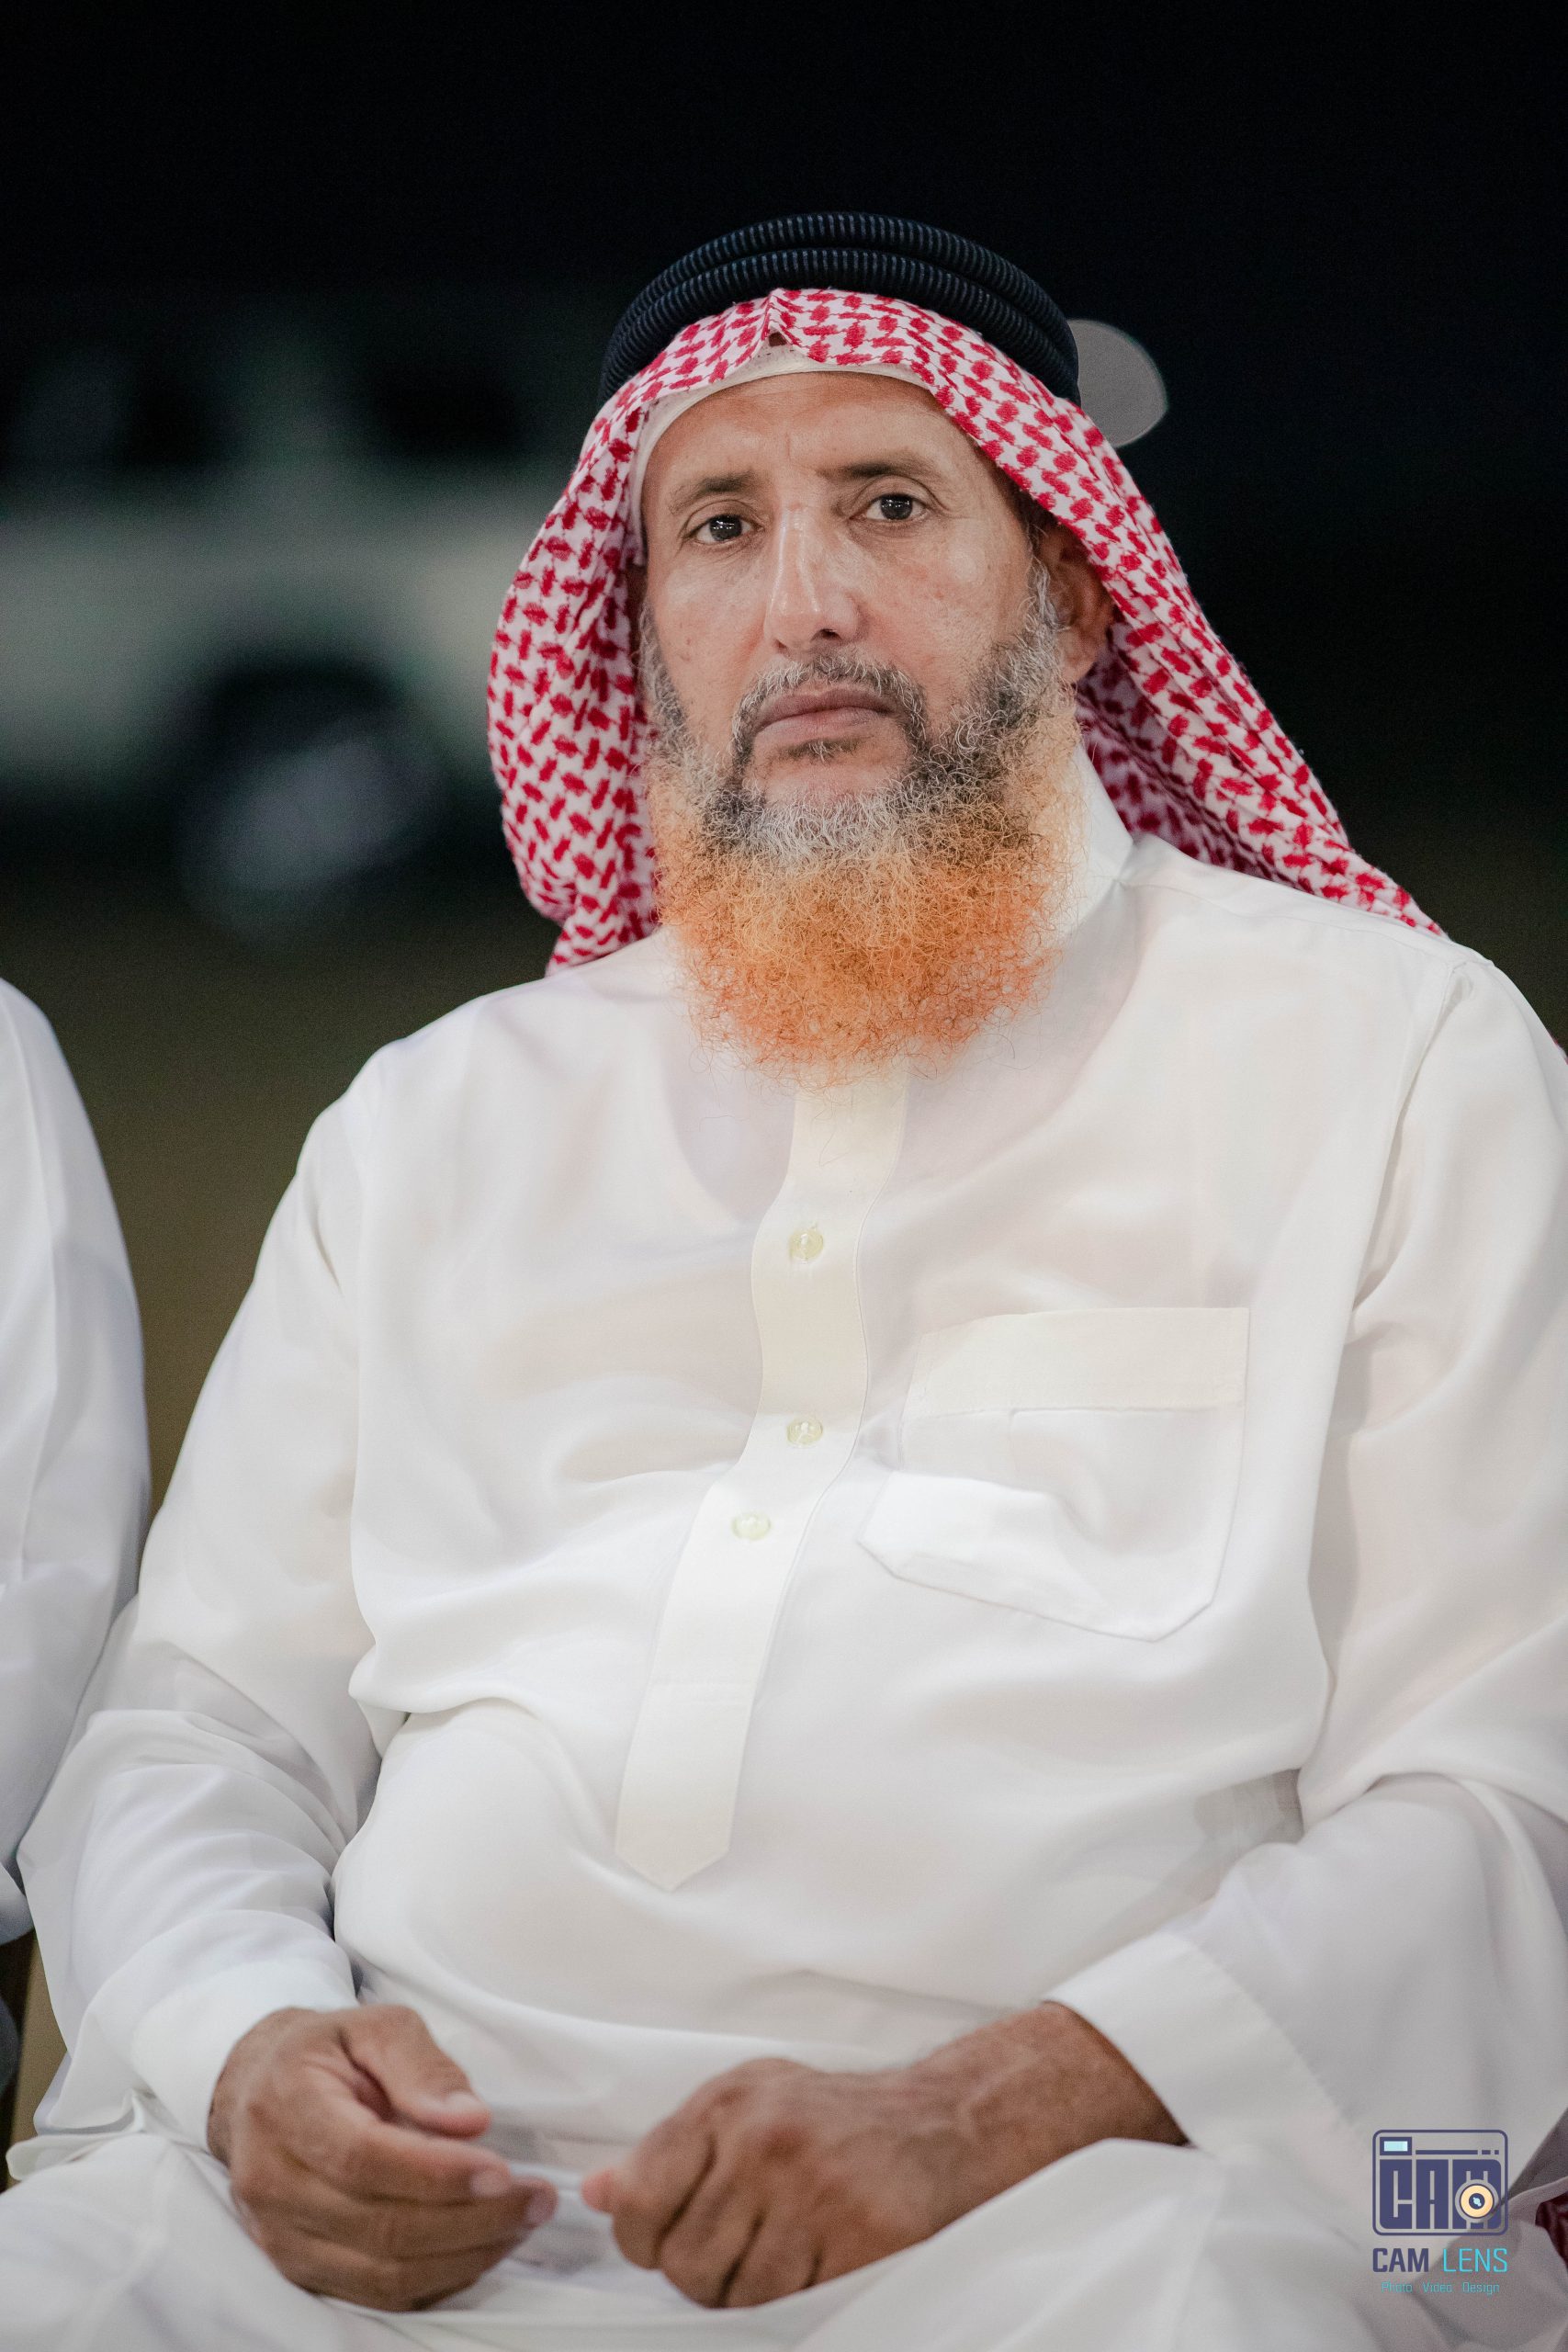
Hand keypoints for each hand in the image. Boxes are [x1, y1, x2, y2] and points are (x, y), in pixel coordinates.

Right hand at [208, 2005, 557, 2309]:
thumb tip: (470, 2119)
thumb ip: (423, 2066)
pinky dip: (438, 2279)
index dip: (437, 2173)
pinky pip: (375, 2294)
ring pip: (380, 2273)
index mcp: (287, 2106)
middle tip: (535, 2200)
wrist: (258, 2091)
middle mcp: (272, 2181)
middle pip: (378, 2225)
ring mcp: (279, 2236)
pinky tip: (482, 2247)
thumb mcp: (376, 2026)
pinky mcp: (299, 2269)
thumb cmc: (328, 2052)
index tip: (503, 2169)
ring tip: (521, 2224)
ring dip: (463, 2256)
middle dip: (470, 2220)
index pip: (363, 2158)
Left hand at [578, 2002, 1184, 2309]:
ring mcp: (816, 2191)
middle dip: (705, 2275)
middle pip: (686, 2266)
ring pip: (737, 2297)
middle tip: (742, 2250)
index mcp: (728, 2105)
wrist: (946, 2121)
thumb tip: (595, 2193)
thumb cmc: (833, 2117)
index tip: (669, 2239)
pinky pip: (794, 2308)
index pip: (638, 2203)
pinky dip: (800, 2299)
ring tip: (784, 2252)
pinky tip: (819, 2261)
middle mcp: (765, 2142)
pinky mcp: (862, 2239)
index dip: (645, 2239)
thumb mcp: (747, 2104)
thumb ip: (669, 2150)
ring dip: (752, 2294)